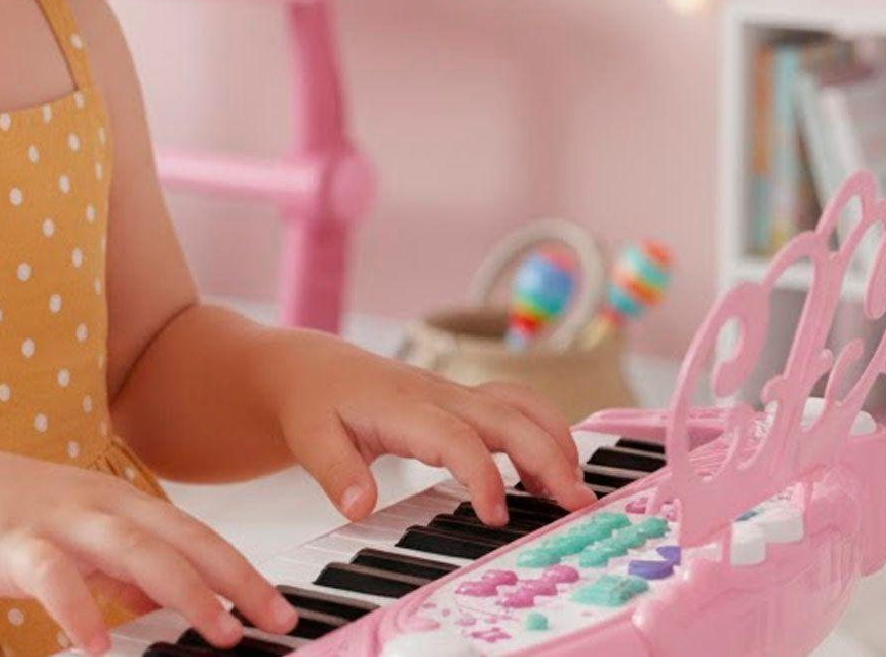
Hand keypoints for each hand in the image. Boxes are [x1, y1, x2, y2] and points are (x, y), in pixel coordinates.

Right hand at [0, 442, 298, 654]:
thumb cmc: (9, 517)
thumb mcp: (78, 540)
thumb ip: (122, 567)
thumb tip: (165, 600)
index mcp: (119, 503)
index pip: (194, 536)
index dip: (241, 570)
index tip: (278, 608)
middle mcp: (99, 504)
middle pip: (178, 538)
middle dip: (232, 579)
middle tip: (272, 618)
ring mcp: (59, 519)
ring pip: (131, 548)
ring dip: (179, 589)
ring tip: (214, 630)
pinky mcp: (13, 541)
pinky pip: (51, 575)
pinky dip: (77, 607)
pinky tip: (95, 643)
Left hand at [254, 332, 598, 525]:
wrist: (310, 370)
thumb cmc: (313, 403)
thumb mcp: (309, 438)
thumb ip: (335, 471)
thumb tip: (360, 506)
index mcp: (402, 405)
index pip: (455, 437)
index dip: (482, 475)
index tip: (496, 516)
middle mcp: (436, 394)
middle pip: (506, 416)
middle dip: (546, 455)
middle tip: (576, 503)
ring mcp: (453, 394)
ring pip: (518, 405)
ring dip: (553, 440)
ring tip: (576, 488)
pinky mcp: (460, 401)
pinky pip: (512, 408)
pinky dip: (542, 433)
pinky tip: (552, 473)